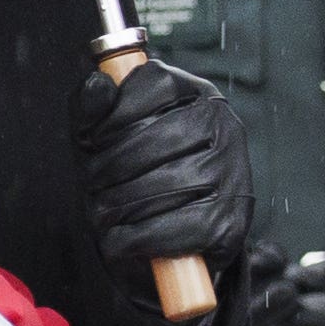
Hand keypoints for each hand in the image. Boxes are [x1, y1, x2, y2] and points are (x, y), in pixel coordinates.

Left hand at [70, 57, 254, 273]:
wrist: (191, 237)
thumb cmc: (147, 174)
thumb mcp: (118, 133)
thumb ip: (98, 108)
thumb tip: (97, 83)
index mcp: (201, 95)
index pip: (147, 88)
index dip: (107, 120)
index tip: (93, 144)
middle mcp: (225, 128)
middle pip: (139, 147)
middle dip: (100, 174)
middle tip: (93, 187)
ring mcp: (231, 176)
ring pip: (143, 192)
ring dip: (107, 210)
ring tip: (104, 213)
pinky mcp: (226, 224)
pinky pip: (153, 233)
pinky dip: (124, 241)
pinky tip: (120, 239)